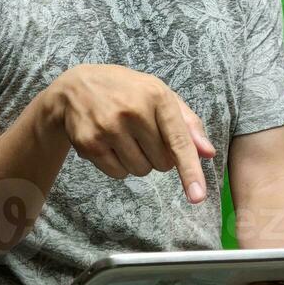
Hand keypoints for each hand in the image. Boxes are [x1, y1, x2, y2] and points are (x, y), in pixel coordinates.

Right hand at [51, 64, 215, 202]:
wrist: (75, 88)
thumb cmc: (127, 91)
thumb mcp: (160, 94)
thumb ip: (188, 123)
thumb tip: (208, 153)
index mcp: (156, 95)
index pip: (178, 141)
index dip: (190, 171)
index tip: (198, 196)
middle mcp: (132, 111)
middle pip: (162, 163)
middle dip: (158, 156)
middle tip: (144, 134)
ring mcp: (108, 128)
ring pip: (140, 171)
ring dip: (139, 162)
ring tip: (125, 136)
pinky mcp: (90, 143)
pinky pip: (118, 174)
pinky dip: (119, 165)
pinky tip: (110, 143)